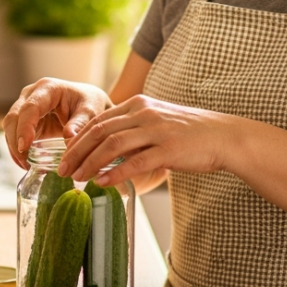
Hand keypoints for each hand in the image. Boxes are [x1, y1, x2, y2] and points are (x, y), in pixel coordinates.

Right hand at [2, 78, 111, 168]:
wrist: (87, 103)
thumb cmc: (89, 103)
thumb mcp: (90, 112)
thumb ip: (80, 123)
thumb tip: (68, 137)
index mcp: (48, 88)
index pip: (30, 107)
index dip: (24, 127)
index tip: (25, 146)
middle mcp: (31, 95)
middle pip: (14, 117)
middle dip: (15, 140)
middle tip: (24, 162)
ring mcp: (25, 107)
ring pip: (10, 127)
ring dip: (14, 147)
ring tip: (26, 165)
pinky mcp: (25, 121)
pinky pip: (15, 136)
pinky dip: (18, 150)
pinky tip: (25, 163)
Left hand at [58, 94, 237, 186]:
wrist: (225, 136)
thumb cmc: (190, 133)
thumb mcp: (156, 123)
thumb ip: (132, 132)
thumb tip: (106, 152)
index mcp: (138, 104)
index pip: (98, 120)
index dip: (77, 139)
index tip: (64, 155)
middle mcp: (144, 113)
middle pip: (99, 131)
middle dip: (76, 151)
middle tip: (62, 169)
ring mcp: (156, 130)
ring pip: (112, 144)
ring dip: (90, 162)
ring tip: (77, 178)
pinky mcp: (169, 149)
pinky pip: (135, 161)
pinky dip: (116, 173)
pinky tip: (102, 182)